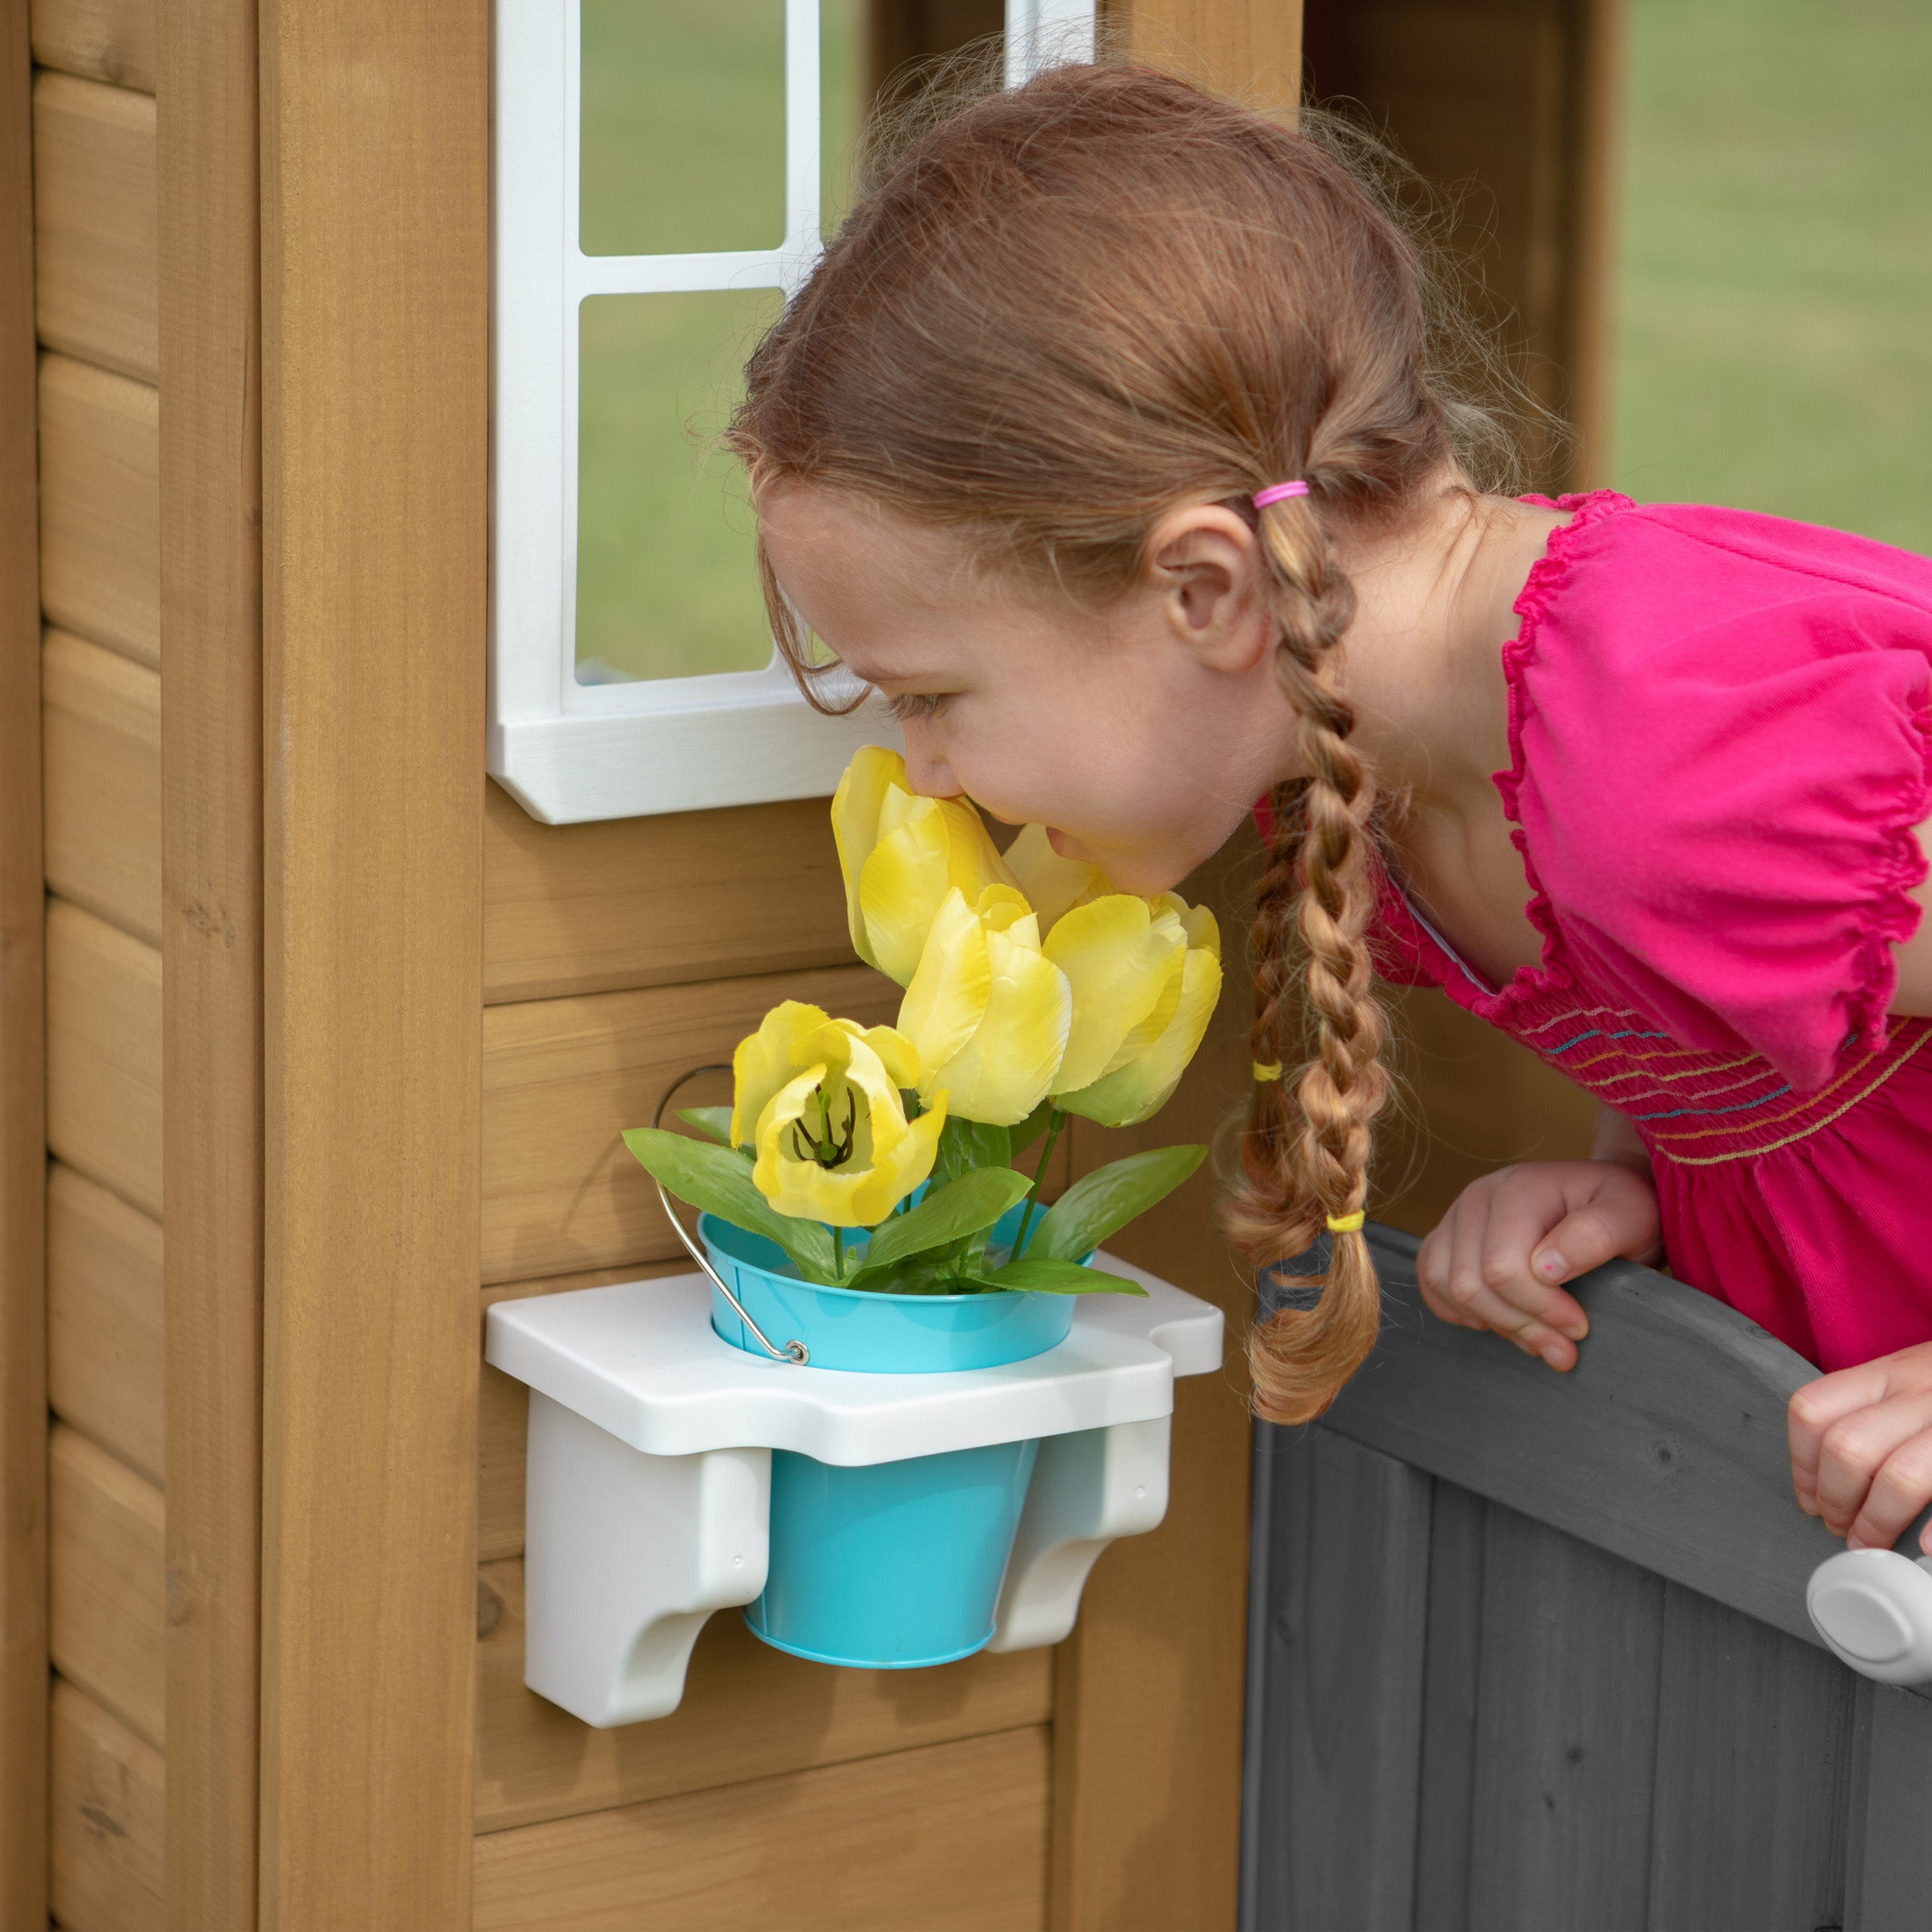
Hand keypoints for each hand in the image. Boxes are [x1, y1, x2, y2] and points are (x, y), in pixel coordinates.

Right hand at [1415, 1158, 1662, 1370]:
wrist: (1603, 1197)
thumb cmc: (1620, 1209)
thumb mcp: (1630, 1215)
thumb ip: (1596, 1235)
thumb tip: (1547, 1267)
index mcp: (1519, 1188)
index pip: (1503, 1268)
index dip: (1541, 1310)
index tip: (1579, 1327)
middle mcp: (1478, 1197)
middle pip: (1471, 1283)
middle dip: (1520, 1325)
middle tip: (1563, 1347)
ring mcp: (1457, 1216)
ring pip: (1447, 1286)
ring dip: (1492, 1322)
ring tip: (1535, 1336)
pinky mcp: (1448, 1236)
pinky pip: (1430, 1280)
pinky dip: (1456, 1309)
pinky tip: (1497, 1320)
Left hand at [1788, 1341, 1931, 1552]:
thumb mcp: (1916, 1378)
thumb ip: (1874, 1412)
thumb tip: (1822, 1479)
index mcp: (1891, 1372)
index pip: (1815, 1409)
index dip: (1802, 1463)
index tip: (1810, 1498)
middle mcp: (1923, 1392)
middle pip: (1849, 1447)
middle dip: (1836, 1499)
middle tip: (1841, 1527)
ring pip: (1901, 1476)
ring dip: (1878, 1521)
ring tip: (1873, 1543)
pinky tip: (1927, 1547)